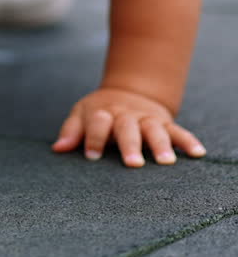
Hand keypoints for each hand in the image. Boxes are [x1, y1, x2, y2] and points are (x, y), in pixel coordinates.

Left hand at [52, 87, 205, 167]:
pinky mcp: (164, 123)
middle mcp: (126, 116)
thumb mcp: (82, 114)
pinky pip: (178, 131)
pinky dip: (188, 141)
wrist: (128, 92)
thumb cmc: (101, 112)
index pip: (97, 123)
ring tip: (166, 162)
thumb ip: (71, 131)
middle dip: (130, 145)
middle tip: (133, 164)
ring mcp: (146, 119)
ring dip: (160, 145)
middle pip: (127, 128)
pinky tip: (198, 154)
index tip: (91, 157)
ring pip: (154, 130)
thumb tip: (57, 149)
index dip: (93, 138)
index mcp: (103, 113)